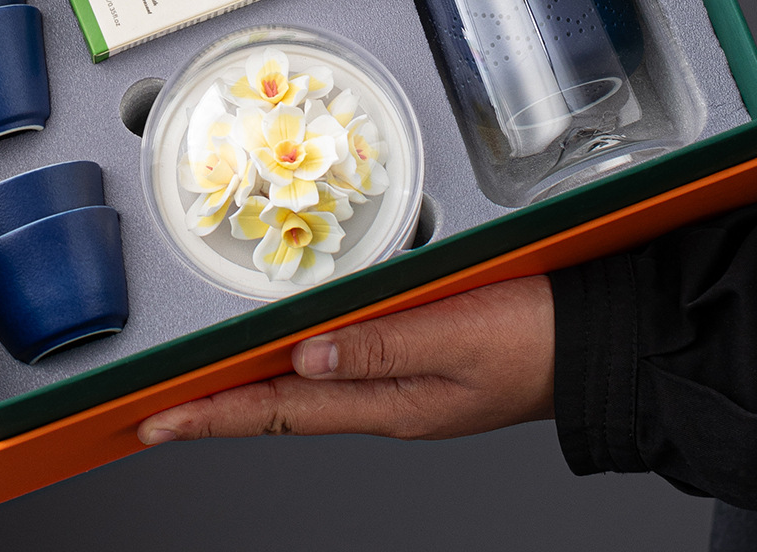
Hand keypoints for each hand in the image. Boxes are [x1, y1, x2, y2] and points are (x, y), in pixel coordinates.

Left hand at [137, 276, 554, 443]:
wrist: (599, 344)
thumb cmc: (538, 336)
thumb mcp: (458, 335)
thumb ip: (380, 344)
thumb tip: (305, 356)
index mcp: (391, 403)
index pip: (279, 411)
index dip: (214, 415)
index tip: (159, 421)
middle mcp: (387, 403)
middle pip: (282, 408)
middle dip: (216, 411)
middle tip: (157, 411)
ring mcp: (403, 389)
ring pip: (306, 393)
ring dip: (251, 391)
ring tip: (201, 388)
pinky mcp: (419, 366)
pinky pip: (339, 373)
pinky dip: (296, 369)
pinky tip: (282, 357)